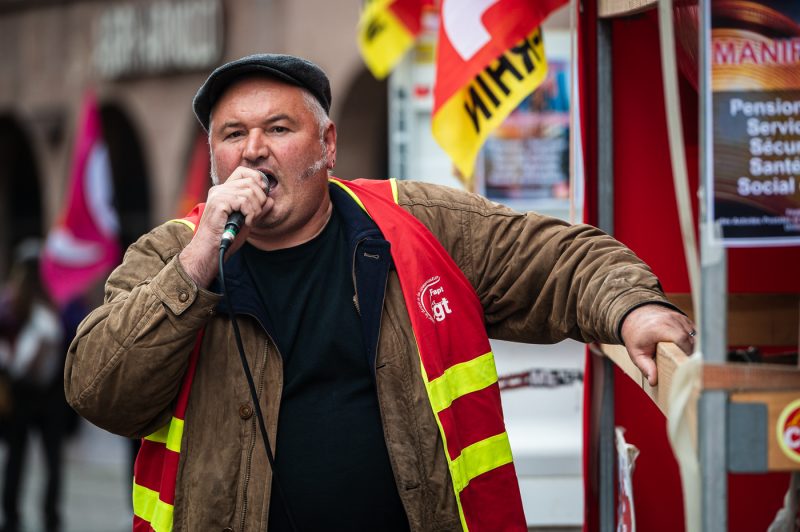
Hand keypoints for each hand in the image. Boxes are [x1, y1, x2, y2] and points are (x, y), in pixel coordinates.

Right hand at [179, 167, 271, 286]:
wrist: (210, 251)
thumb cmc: (225, 238)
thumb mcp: (246, 221)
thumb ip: (257, 209)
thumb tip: (270, 200)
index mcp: (224, 191)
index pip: (243, 171)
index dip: (257, 180)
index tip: (262, 197)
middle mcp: (219, 189)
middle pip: (250, 181)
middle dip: (260, 199)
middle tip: (254, 215)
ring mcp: (218, 194)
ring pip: (250, 191)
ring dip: (256, 209)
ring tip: (249, 221)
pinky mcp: (218, 202)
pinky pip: (244, 200)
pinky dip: (250, 213)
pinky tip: (246, 222)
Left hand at [620, 304, 694, 385]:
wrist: (635, 317)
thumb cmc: (636, 336)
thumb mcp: (636, 353)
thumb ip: (645, 367)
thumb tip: (653, 381)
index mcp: (659, 327)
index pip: (680, 339)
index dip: (686, 352)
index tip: (684, 364)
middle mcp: (671, 319)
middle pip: (690, 339)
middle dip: (689, 353)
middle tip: (683, 366)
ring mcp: (679, 317)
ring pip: (694, 336)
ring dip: (691, 347)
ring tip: (682, 357)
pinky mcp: (684, 318)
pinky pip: (693, 332)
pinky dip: (691, 341)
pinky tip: (683, 348)